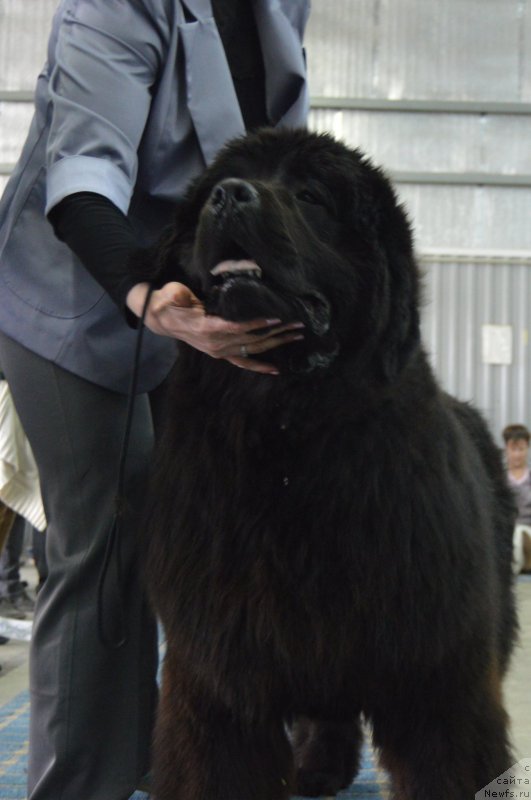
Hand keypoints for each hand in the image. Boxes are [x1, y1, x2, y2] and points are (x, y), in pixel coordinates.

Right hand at [126, 282, 303, 374]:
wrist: (162, 319)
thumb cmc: (169, 302)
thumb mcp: (170, 295)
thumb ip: (176, 296)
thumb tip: (181, 296)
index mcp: (206, 329)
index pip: (235, 328)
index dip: (255, 325)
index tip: (274, 320)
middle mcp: (215, 344)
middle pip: (251, 340)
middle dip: (277, 333)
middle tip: (297, 325)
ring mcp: (219, 351)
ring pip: (252, 350)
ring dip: (276, 344)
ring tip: (296, 336)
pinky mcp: (222, 353)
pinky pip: (243, 362)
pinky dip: (259, 366)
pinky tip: (275, 369)